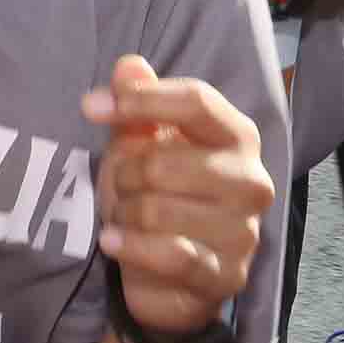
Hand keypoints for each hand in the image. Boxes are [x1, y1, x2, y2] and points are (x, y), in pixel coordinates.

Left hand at [81, 56, 268, 333]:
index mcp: (239, 137)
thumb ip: (139, 102)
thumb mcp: (143, 143)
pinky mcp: (226, 275)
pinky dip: (129, 246)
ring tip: (123, 217)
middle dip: (123, 174)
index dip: (141, 99)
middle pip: (163, 161)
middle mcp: (252, 181)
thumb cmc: (162, 195)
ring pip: (156, 210)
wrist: (174, 274)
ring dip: (123, 214)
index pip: (196, 102)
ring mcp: (244, 232)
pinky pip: (168, 254)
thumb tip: (128, 66)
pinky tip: (112, 241)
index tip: (91, 106)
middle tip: (119, 186)